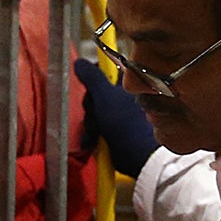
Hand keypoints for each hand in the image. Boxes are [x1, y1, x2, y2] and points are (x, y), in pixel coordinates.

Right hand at [74, 58, 158, 178]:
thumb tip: (80, 62)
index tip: (89, 93)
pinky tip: (94, 142)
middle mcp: (125, 97)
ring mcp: (122, 115)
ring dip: (90, 125)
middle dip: (90, 109)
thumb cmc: (128, 127)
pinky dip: (94, 135)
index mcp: (126, 84)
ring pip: (95, 113)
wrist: (140, 159)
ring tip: (94, 136)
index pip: (101, 73)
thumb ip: (92, 78)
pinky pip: (99, 127)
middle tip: (94, 119)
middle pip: (95, 95)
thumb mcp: (106, 98)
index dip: (91, 83)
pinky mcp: (119, 131)